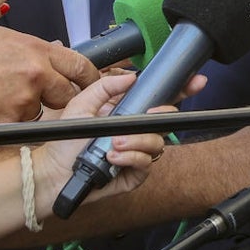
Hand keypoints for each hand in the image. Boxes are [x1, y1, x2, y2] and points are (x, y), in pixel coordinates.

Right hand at [0, 26, 100, 127]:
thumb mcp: (0, 39)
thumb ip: (32, 48)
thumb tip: (56, 54)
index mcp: (36, 50)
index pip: (81, 66)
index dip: (91, 79)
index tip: (95, 85)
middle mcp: (35, 74)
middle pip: (67, 95)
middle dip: (59, 99)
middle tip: (36, 97)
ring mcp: (23, 101)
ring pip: (40, 114)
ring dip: (27, 111)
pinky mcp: (8, 125)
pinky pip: (20, 129)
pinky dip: (8, 124)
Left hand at [32, 72, 170, 211]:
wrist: (53, 173)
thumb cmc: (65, 140)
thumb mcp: (81, 105)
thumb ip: (105, 87)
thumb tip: (131, 76)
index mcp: (128, 112)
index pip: (161, 99)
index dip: (182, 90)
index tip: (196, 82)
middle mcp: (136, 131)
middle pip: (165, 121)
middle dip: (155, 119)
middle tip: (140, 120)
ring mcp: (137, 152)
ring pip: (157, 143)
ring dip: (136, 142)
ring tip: (112, 145)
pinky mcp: (134, 173)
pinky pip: (146, 163)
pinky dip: (131, 158)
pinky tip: (112, 158)